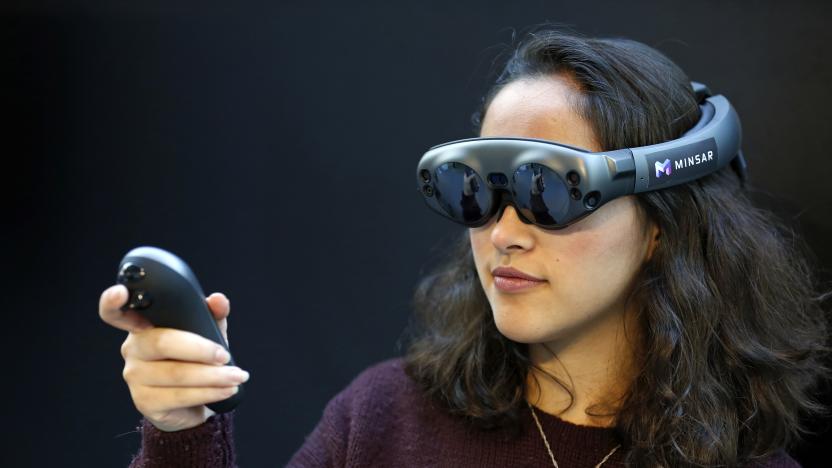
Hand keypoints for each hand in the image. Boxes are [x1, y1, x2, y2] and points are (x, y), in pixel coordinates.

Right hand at [99, 284, 248, 431]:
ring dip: (213, 376)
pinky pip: (180, 396)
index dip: (113, 302)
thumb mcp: (206, 334)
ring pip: (176, 373)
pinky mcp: (145, 402)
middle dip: (201, 349)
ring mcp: (135, 377)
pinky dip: (208, 392)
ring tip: (236, 376)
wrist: (192, 405)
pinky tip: (225, 390)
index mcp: (142, 326)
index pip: (118, 312)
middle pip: (163, 343)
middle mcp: (133, 349)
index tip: (120, 293)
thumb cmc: (194, 361)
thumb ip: (212, 315)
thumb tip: (218, 300)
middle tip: (225, 356)